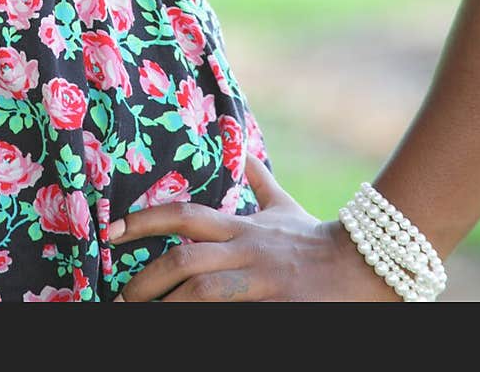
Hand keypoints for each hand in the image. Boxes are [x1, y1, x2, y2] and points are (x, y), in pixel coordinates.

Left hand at [109, 152, 402, 301]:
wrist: (366, 268)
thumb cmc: (316, 239)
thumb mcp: (284, 206)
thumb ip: (258, 180)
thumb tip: (241, 147)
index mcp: (241, 226)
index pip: (184, 215)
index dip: (146, 219)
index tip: (113, 231)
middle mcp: (245, 251)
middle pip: (184, 262)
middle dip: (145, 281)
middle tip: (119, 300)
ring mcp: (260, 284)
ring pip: (202, 294)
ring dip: (166, 309)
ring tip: (140, 321)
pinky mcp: (275, 311)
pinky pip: (230, 318)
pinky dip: (203, 323)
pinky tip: (182, 331)